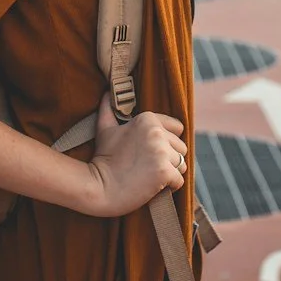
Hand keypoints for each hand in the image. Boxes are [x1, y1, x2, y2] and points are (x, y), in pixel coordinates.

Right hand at [85, 92, 186, 217]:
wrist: (99, 187)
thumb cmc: (103, 158)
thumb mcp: (105, 129)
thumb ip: (109, 109)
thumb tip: (107, 93)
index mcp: (147, 119)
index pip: (177, 128)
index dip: (167, 141)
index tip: (151, 151)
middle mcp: (157, 133)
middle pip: (181, 148)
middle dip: (169, 158)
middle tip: (148, 166)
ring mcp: (161, 152)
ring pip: (182, 164)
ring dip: (171, 172)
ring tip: (151, 176)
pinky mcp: (164, 172)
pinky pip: (179, 180)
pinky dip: (170, 186)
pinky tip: (153, 186)